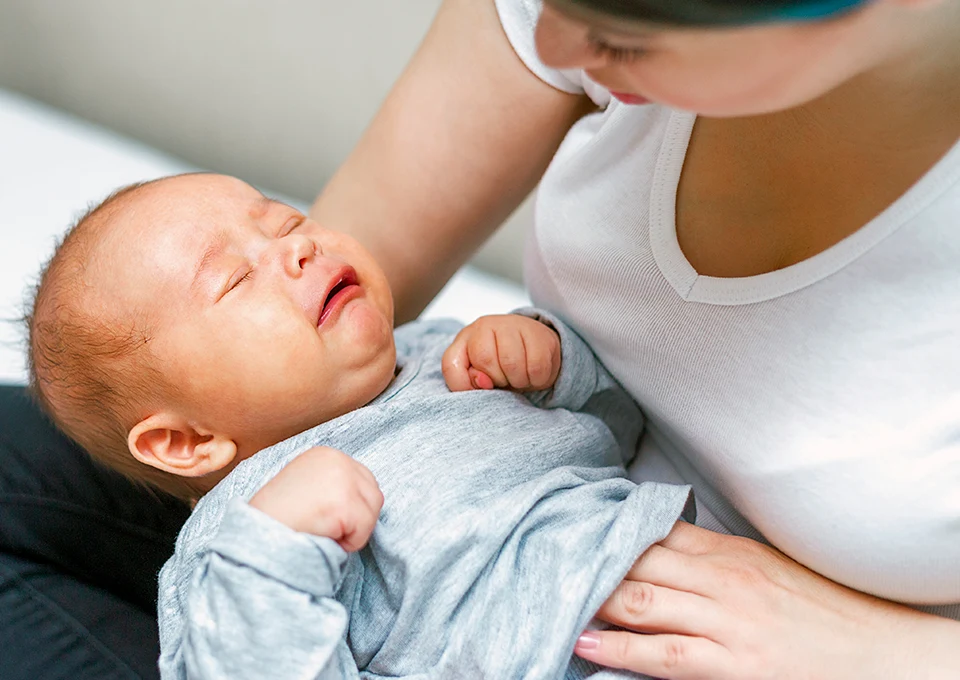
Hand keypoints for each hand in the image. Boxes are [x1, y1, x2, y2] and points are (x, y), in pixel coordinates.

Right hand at [249, 446, 382, 551]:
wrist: (255, 535)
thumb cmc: (277, 518)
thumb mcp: (305, 486)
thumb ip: (332, 484)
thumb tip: (362, 498)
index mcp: (325, 454)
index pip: (364, 480)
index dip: (351, 507)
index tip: (327, 517)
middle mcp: (337, 459)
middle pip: (374, 495)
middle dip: (357, 518)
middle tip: (327, 528)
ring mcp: (342, 479)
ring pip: (372, 513)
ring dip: (353, 531)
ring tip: (324, 532)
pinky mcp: (343, 503)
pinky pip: (364, 531)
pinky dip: (348, 543)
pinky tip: (323, 538)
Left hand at [442, 314, 560, 391]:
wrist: (535, 347)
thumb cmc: (501, 364)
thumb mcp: (476, 376)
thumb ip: (465, 382)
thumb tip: (482, 381)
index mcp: (466, 337)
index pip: (451, 364)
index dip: (463, 383)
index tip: (480, 385)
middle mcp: (486, 325)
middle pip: (486, 361)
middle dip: (497, 380)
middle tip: (505, 378)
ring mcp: (514, 325)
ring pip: (512, 365)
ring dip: (519, 381)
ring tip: (519, 376)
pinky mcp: (540, 334)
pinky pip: (537, 368)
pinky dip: (537, 380)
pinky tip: (533, 373)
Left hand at [575, 522, 959, 678]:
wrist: (879, 653)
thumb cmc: (822, 610)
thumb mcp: (767, 567)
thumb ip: (715, 556)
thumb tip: (665, 546)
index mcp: (729, 551)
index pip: (653, 530)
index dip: (607, 528)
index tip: (573, 525)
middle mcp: (721, 580)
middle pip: (637, 562)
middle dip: (589, 559)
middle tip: (546, 554)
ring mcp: (724, 622)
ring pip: (641, 602)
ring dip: (593, 597)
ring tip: (552, 592)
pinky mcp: (731, 665)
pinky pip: (663, 655)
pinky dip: (619, 648)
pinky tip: (585, 641)